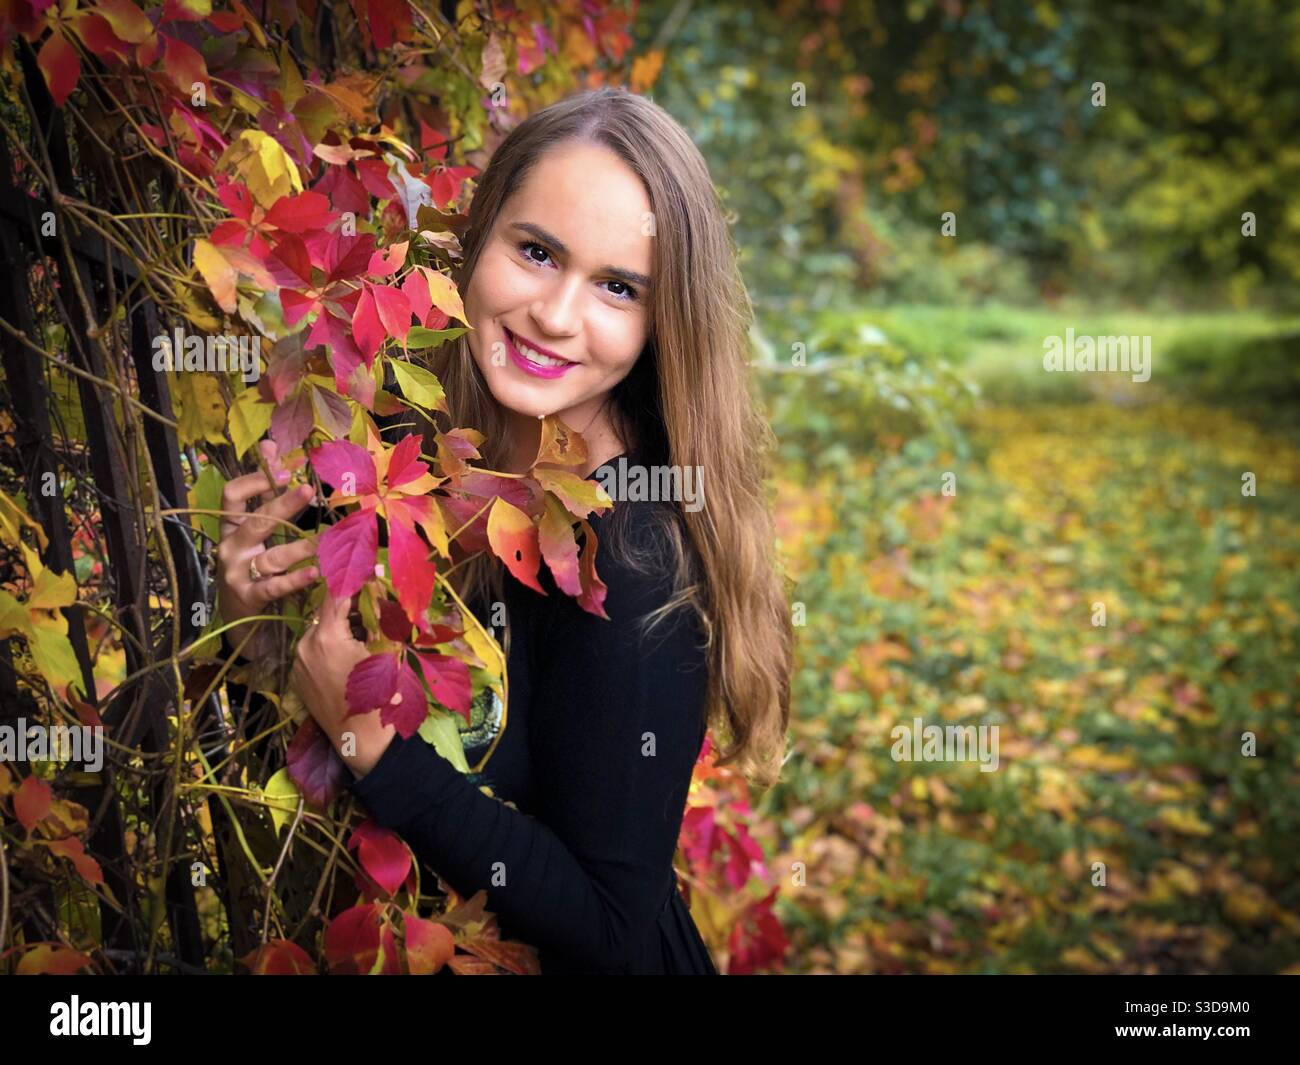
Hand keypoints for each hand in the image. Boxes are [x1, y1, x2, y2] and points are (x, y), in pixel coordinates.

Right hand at [216, 438, 317, 658]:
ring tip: (324, 539)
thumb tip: (270, 444)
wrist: (238, 615)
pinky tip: (315, 572)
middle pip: (255, 521)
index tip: (283, 468)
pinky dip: (295, 580)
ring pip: (270, 556)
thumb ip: (264, 490)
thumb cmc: (253, 564)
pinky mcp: (249, 597)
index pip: (232, 496)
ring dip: (299, 547)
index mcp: (231, 527)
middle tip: (307, 490)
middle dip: (281, 504)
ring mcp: (237, 573)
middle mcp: (230, 547)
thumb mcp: (256, 527)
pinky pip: (274, 586)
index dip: (255, 479)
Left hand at [290, 589, 396, 778]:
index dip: (352, 580)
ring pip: (319, 633)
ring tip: (361, 639)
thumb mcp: (385, 650)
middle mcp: (305, 646)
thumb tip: (377, 585)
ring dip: (338, 630)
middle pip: (327, 614)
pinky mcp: (297, 679)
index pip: (336, 594)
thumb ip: (377, 615)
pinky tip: (347, 660)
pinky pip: (313, 653)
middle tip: (371, 610)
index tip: (365, 571)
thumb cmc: (381, 694)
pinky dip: (329, 649)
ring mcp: (298, 664)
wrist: (363, 740)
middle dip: (348, 609)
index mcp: (326, 636)